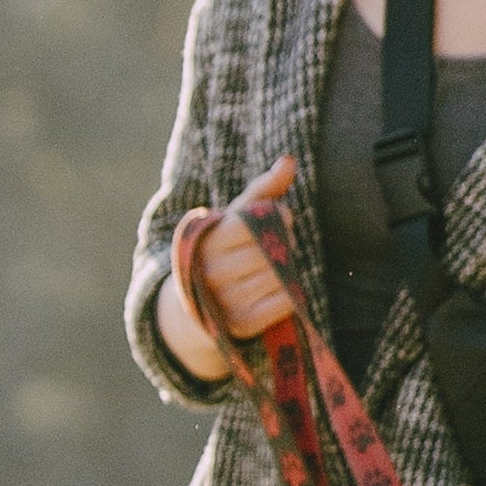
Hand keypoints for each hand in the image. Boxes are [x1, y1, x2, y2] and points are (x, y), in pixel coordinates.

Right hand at [156, 157, 303, 382]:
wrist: (196, 307)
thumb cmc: (225, 252)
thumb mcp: (235, 219)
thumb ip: (263, 191)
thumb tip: (289, 161)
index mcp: (207, 241)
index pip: (254, 224)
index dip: (278, 218)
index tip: (282, 219)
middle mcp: (211, 272)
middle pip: (270, 251)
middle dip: (284, 245)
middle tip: (278, 247)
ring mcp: (225, 301)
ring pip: (279, 276)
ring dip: (287, 270)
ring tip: (275, 268)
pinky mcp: (241, 325)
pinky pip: (284, 302)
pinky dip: (289, 294)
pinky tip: (276, 290)